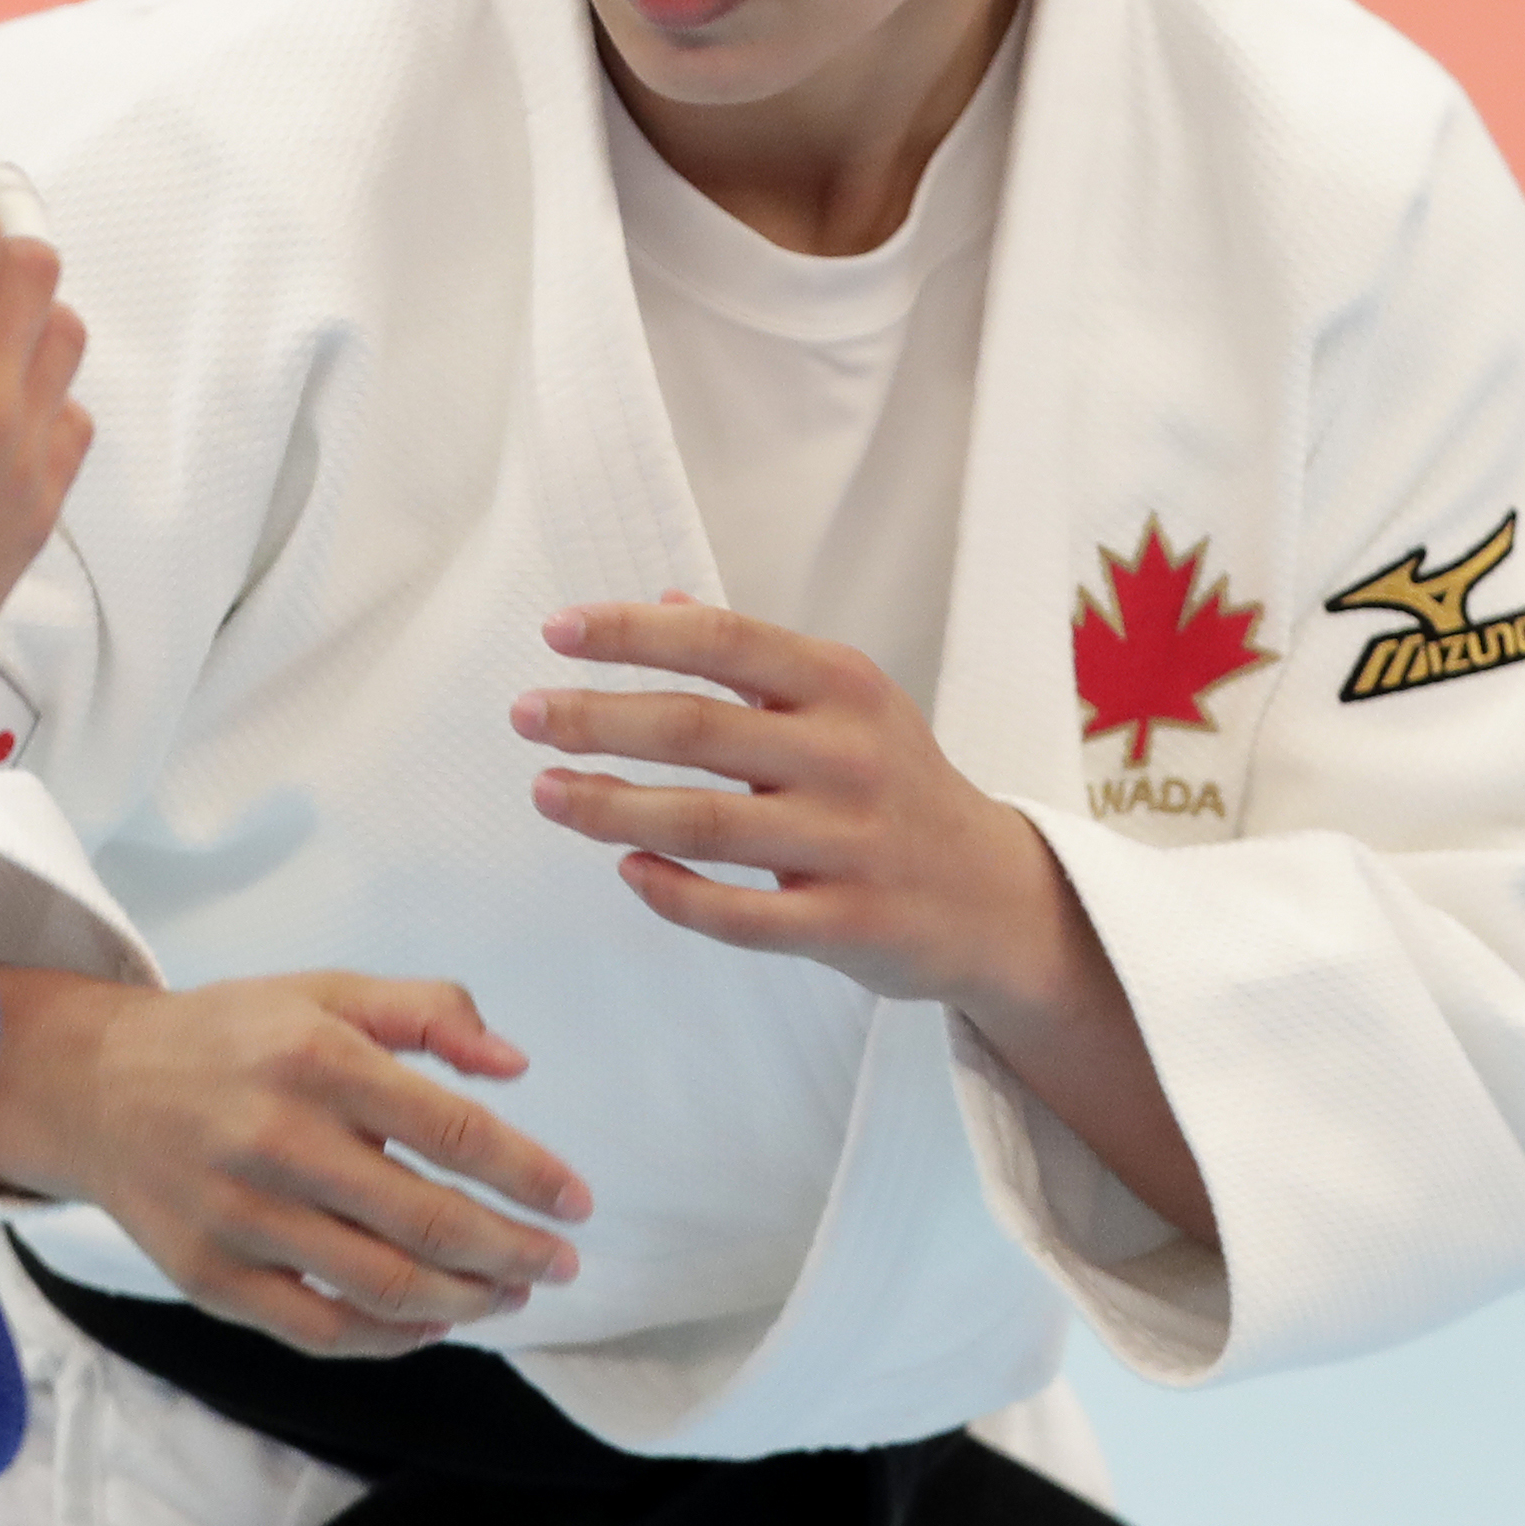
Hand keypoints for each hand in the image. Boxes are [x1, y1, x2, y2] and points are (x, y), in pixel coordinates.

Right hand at [0, 966, 591, 1357]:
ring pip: (383, 1287)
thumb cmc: (230, 1037)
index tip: (577, 1203)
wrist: (93, 1086)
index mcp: (314, 1059)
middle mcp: (276, 1139)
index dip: (529, 1174)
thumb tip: (515, 1066)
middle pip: (429, 1223)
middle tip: (562, 1263)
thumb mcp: (325, 992)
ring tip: (510, 1294)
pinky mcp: (209, 1277)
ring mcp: (239, 1217)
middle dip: (516, 1252)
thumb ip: (426, 1010)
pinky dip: (391, 1338)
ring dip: (469, 1302)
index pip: (452, 1130)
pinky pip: (319, 1330)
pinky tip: (433, 1322)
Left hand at [511, 599, 1059, 1006]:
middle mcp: (849, 756)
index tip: (556, 630)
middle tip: (525, 717)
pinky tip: (627, 868)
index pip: (723, 641)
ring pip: (702, 824)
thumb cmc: (898, 787)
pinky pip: (738, 914)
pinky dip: (672, 891)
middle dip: (595, 720)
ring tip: (547, 792)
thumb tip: (664, 602)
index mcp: (843, 687)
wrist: (999, 898)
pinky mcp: (849, 923)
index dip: (632, 633)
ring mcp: (851, 843)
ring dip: (610, 808)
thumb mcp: (848, 705)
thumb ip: (757, 660)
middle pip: (695, 729)